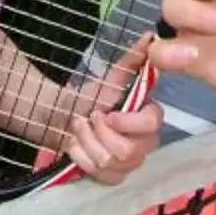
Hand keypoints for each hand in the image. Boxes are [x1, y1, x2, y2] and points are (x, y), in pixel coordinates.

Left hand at [64, 42, 164, 185]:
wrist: (63, 118)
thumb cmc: (90, 99)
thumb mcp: (110, 79)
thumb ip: (132, 60)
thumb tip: (149, 36)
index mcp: (149, 118)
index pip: (152, 124)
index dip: (128, 122)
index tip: (107, 114)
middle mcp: (145, 144)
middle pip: (127, 151)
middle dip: (98, 133)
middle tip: (87, 118)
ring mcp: (130, 165)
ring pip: (109, 161)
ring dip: (86, 141)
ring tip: (78, 128)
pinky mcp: (113, 178)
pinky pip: (98, 174)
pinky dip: (80, 157)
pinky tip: (76, 146)